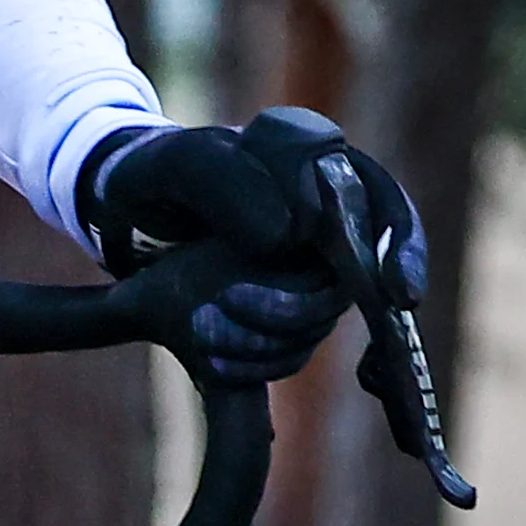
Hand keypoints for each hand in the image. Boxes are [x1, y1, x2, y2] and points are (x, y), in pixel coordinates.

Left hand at [78, 111, 429, 384]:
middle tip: (344, 342)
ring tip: (202, 329)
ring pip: (323, 314)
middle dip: (341, 308)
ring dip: (272, 333)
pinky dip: (259, 356)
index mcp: (313, 165)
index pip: (382, 203)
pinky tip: (216, 360)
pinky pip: (292, 343)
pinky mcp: (283, 307)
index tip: (397, 292)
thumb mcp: (174, 165)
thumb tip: (287, 232)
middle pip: (372, 271)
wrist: (125, 210)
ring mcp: (307, 266)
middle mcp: (323, 217)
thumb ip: (225, 181)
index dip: (400, 248)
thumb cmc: (154, 174)